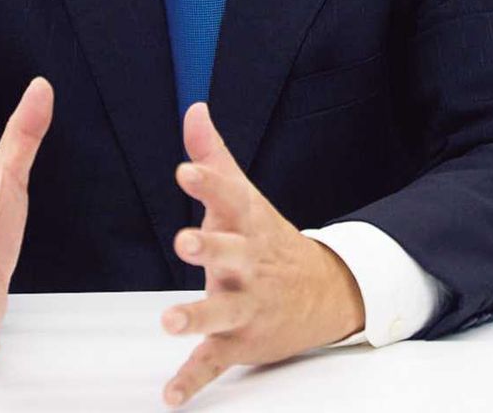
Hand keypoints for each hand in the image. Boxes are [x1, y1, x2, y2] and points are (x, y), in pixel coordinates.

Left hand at [160, 102, 364, 406]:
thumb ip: (213, 156)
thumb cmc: (267, 238)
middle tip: (184, 241)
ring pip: (221, 312)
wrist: (324, 293)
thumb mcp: (243, 197)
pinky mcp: (240, 343)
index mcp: (248, 225)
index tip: (185, 171)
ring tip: (169, 319)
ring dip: (196, 316)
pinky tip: (170, 396)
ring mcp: (246, 307)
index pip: (229, 199)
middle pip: (230, 255)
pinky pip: (215, 363)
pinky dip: (193, 381)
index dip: (208, 184)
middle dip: (208, 248)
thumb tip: (193, 108)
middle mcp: (249, 265)